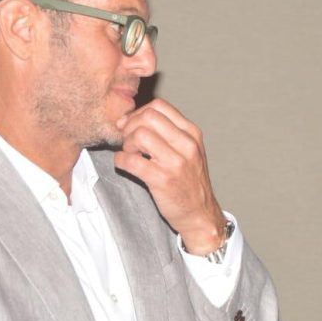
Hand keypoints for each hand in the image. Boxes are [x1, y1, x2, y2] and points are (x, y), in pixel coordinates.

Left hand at [114, 99, 227, 253]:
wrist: (200, 214)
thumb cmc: (190, 182)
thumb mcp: (189, 151)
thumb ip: (168, 133)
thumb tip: (131, 119)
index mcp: (192, 134)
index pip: (160, 106)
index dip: (139, 113)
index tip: (132, 126)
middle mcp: (186, 145)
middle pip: (148, 117)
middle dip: (131, 126)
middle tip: (129, 142)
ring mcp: (175, 162)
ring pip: (139, 135)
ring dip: (127, 144)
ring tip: (131, 154)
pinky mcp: (162, 180)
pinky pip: (130, 160)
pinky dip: (121, 161)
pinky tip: (126, 165)